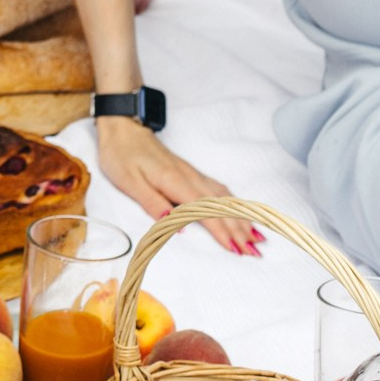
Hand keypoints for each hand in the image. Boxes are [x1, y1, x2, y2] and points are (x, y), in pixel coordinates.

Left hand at [93, 117, 261, 254]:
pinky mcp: (191, 173)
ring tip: (257, 237)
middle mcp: (189, 177)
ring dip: (242, 218)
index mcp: (174, 181)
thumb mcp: (128, 181)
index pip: (204, 210)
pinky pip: (219, 190)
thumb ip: (152, 202)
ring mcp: (193, 174)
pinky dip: (234, 204)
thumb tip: (176, 225)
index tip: (235, 249)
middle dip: (240, 230)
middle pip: (221, 206)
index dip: (221, 231)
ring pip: (224, 198)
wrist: (123, 128)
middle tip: (255, 252)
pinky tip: (242, 212)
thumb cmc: (121, 154)